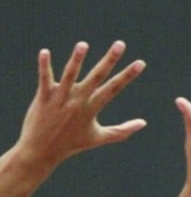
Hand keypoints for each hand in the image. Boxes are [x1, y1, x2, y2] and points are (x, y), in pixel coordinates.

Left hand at [15, 41, 146, 170]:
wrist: (40, 152)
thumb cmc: (70, 145)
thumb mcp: (99, 138)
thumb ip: (122, 130)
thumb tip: (143, 123)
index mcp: (92, 109)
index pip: (114, 88)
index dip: (128, 75)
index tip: (141, 63)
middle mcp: (78, 101)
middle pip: (96, 77)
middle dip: (109, 60)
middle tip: (120, 44)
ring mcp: (60, 99)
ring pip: (70, 75)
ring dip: (76, 59)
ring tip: (83, 44)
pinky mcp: (43, 97)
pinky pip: (44, 79)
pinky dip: (44, 66)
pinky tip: (45, 52)